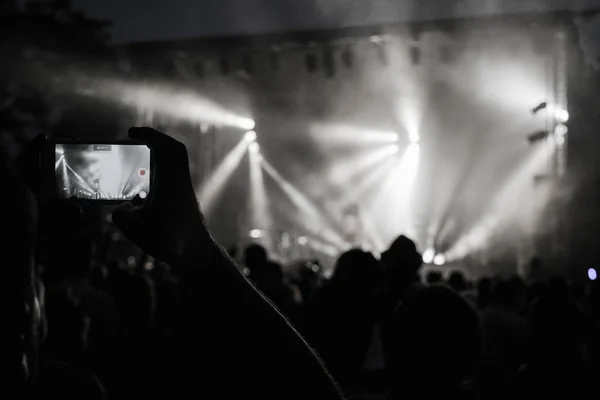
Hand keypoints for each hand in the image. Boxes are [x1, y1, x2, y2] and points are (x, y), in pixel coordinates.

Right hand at [113, 127, 209, 264]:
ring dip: (160, 154)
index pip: (165, 148)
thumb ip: (121, 217)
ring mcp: (185, 190)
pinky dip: (162, 170)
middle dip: (156, 140)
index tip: (132, 132)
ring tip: (140, 157)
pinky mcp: (185, 199)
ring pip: (177, 163)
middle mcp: (181, 182)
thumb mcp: (136, 230)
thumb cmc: (170, 241)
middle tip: (137, 139)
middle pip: (175, 150)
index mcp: (172, 182)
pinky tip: (146, 184)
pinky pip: (175, 175)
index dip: (149, 135)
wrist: (196, 254)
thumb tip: (118, 210)